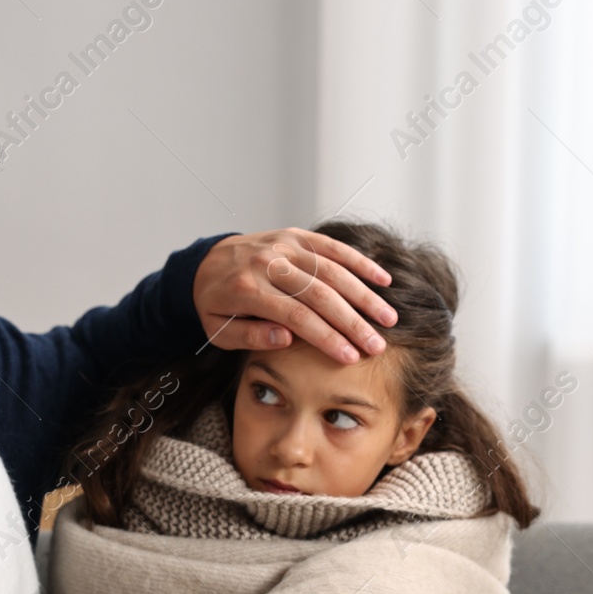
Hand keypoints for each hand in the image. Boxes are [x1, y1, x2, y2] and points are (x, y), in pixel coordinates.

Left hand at [191, 227, 397, 361]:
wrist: (204, 263)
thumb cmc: (215, 304)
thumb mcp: (219, 329)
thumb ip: (250, 336)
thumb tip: (287, 339)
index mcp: (247, 290)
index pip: (296, 316)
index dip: (326, 338)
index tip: (351, 358)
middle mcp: (268, 263)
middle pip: (319, 294)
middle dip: (352, 322)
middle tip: (377, 346)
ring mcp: (284, 245)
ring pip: (332, 270)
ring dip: (364, 295)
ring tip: (388, 319)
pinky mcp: (295, 236)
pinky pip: (332, 247)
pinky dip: (359, 262)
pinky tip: (383, 279)